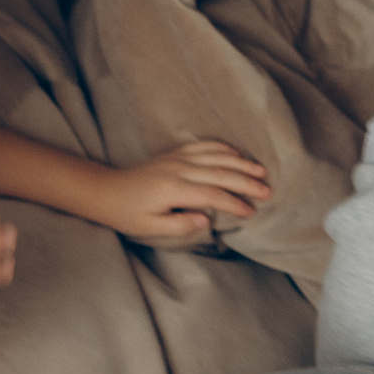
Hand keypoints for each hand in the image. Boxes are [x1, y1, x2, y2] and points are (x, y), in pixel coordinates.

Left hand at [92, 141, 273, 244]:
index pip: (213, 195)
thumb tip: (207, 221)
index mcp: (173, 189)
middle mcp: (178, 169)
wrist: (106, 190)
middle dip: (247, 182)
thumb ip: (180, 225)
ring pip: (217, 156)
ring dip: (241, 163)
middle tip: (268, 192)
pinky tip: (238, 154)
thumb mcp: (150, 227)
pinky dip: (224, 148)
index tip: (251, 212)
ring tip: (262, 171)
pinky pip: (204, 146)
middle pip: (221, 173)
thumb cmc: (128, 213)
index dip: (235, 203)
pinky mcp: (175, 153)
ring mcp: (177, 157)